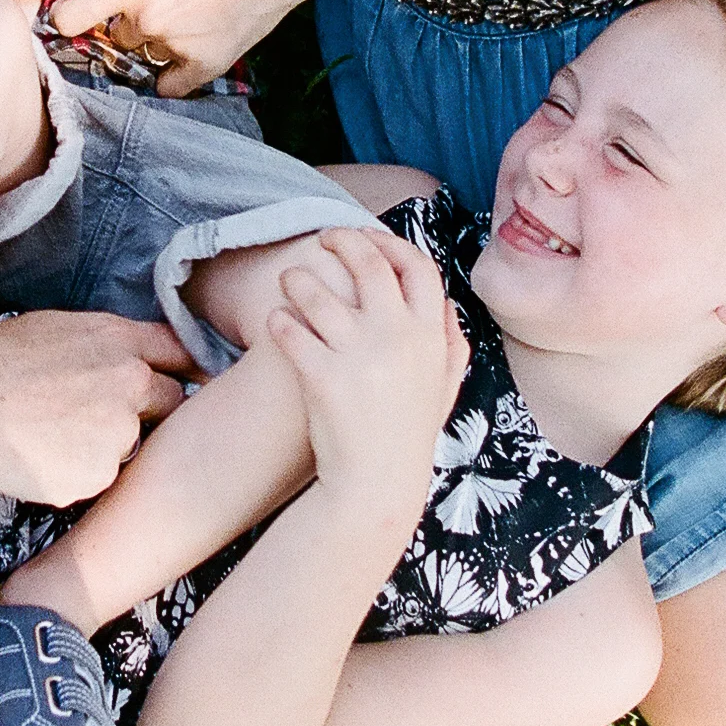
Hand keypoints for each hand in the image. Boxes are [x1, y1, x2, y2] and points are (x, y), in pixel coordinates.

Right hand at [0, 310, 192, 509]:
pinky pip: (95, 479)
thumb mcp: (54, 328)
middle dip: (148, 411)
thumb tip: (129, 359)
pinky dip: (75, 474)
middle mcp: (130, 387)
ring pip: (126, 447)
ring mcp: (116, 436)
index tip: (190, 376)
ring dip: (105, 446)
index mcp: (118, 342)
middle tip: (98, 414)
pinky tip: (38, 458)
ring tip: (49, 434)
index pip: (179, 352)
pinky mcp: (95, 478)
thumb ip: (105, 345)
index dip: (185, 366)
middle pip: (170, 403)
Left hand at [51, 0, 304, 92]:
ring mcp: (176, 45)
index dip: (66, 16)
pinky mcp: (206, 63)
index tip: (75, 11)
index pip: (70, 21)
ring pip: (145, 55)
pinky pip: (171, 84)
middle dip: (129, 20)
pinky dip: (175, 73)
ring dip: (155, 42)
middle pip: (115, 36)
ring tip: (186, 14)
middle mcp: (147, 20)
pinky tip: (190, 47)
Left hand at [264, 225, 466, 508]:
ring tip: (291, 280)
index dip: (391, 243)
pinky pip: (290, 329)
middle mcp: (398, 337)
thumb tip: (447, 305)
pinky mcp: (322, 375)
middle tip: (322, 239)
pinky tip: (275, 322)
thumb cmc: (407, 436)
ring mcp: (359, 355)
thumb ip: (450, 345)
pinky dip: (279, 320)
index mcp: (430, 336)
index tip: (367, 239)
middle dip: (342, 241)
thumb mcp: (443, 389)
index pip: (418, 266)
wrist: (377, 486)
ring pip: (317, 291)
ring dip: (299, 278)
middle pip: (368, 263)